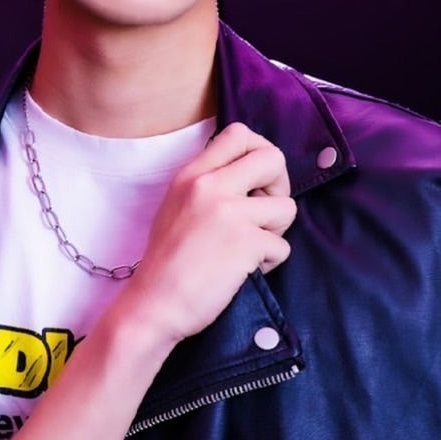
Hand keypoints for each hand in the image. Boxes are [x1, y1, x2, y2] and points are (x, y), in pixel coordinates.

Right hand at [119, 122, 295, 347]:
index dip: (259, 153)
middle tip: (266, 212)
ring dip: (275, 232)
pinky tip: (244, 272)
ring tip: (250, 250)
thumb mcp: (176, 207)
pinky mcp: (246, 243)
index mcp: (191, 174)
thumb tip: (251, 180)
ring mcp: (229, 213)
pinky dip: (269, 263)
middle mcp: (209, 186)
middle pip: (272, 158)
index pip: (239, 133)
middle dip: (280, 186)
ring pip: (286, 207)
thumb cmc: (167, 264)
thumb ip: (207, 186)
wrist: (154, 306)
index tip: (256, 180)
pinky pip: (282, 247)